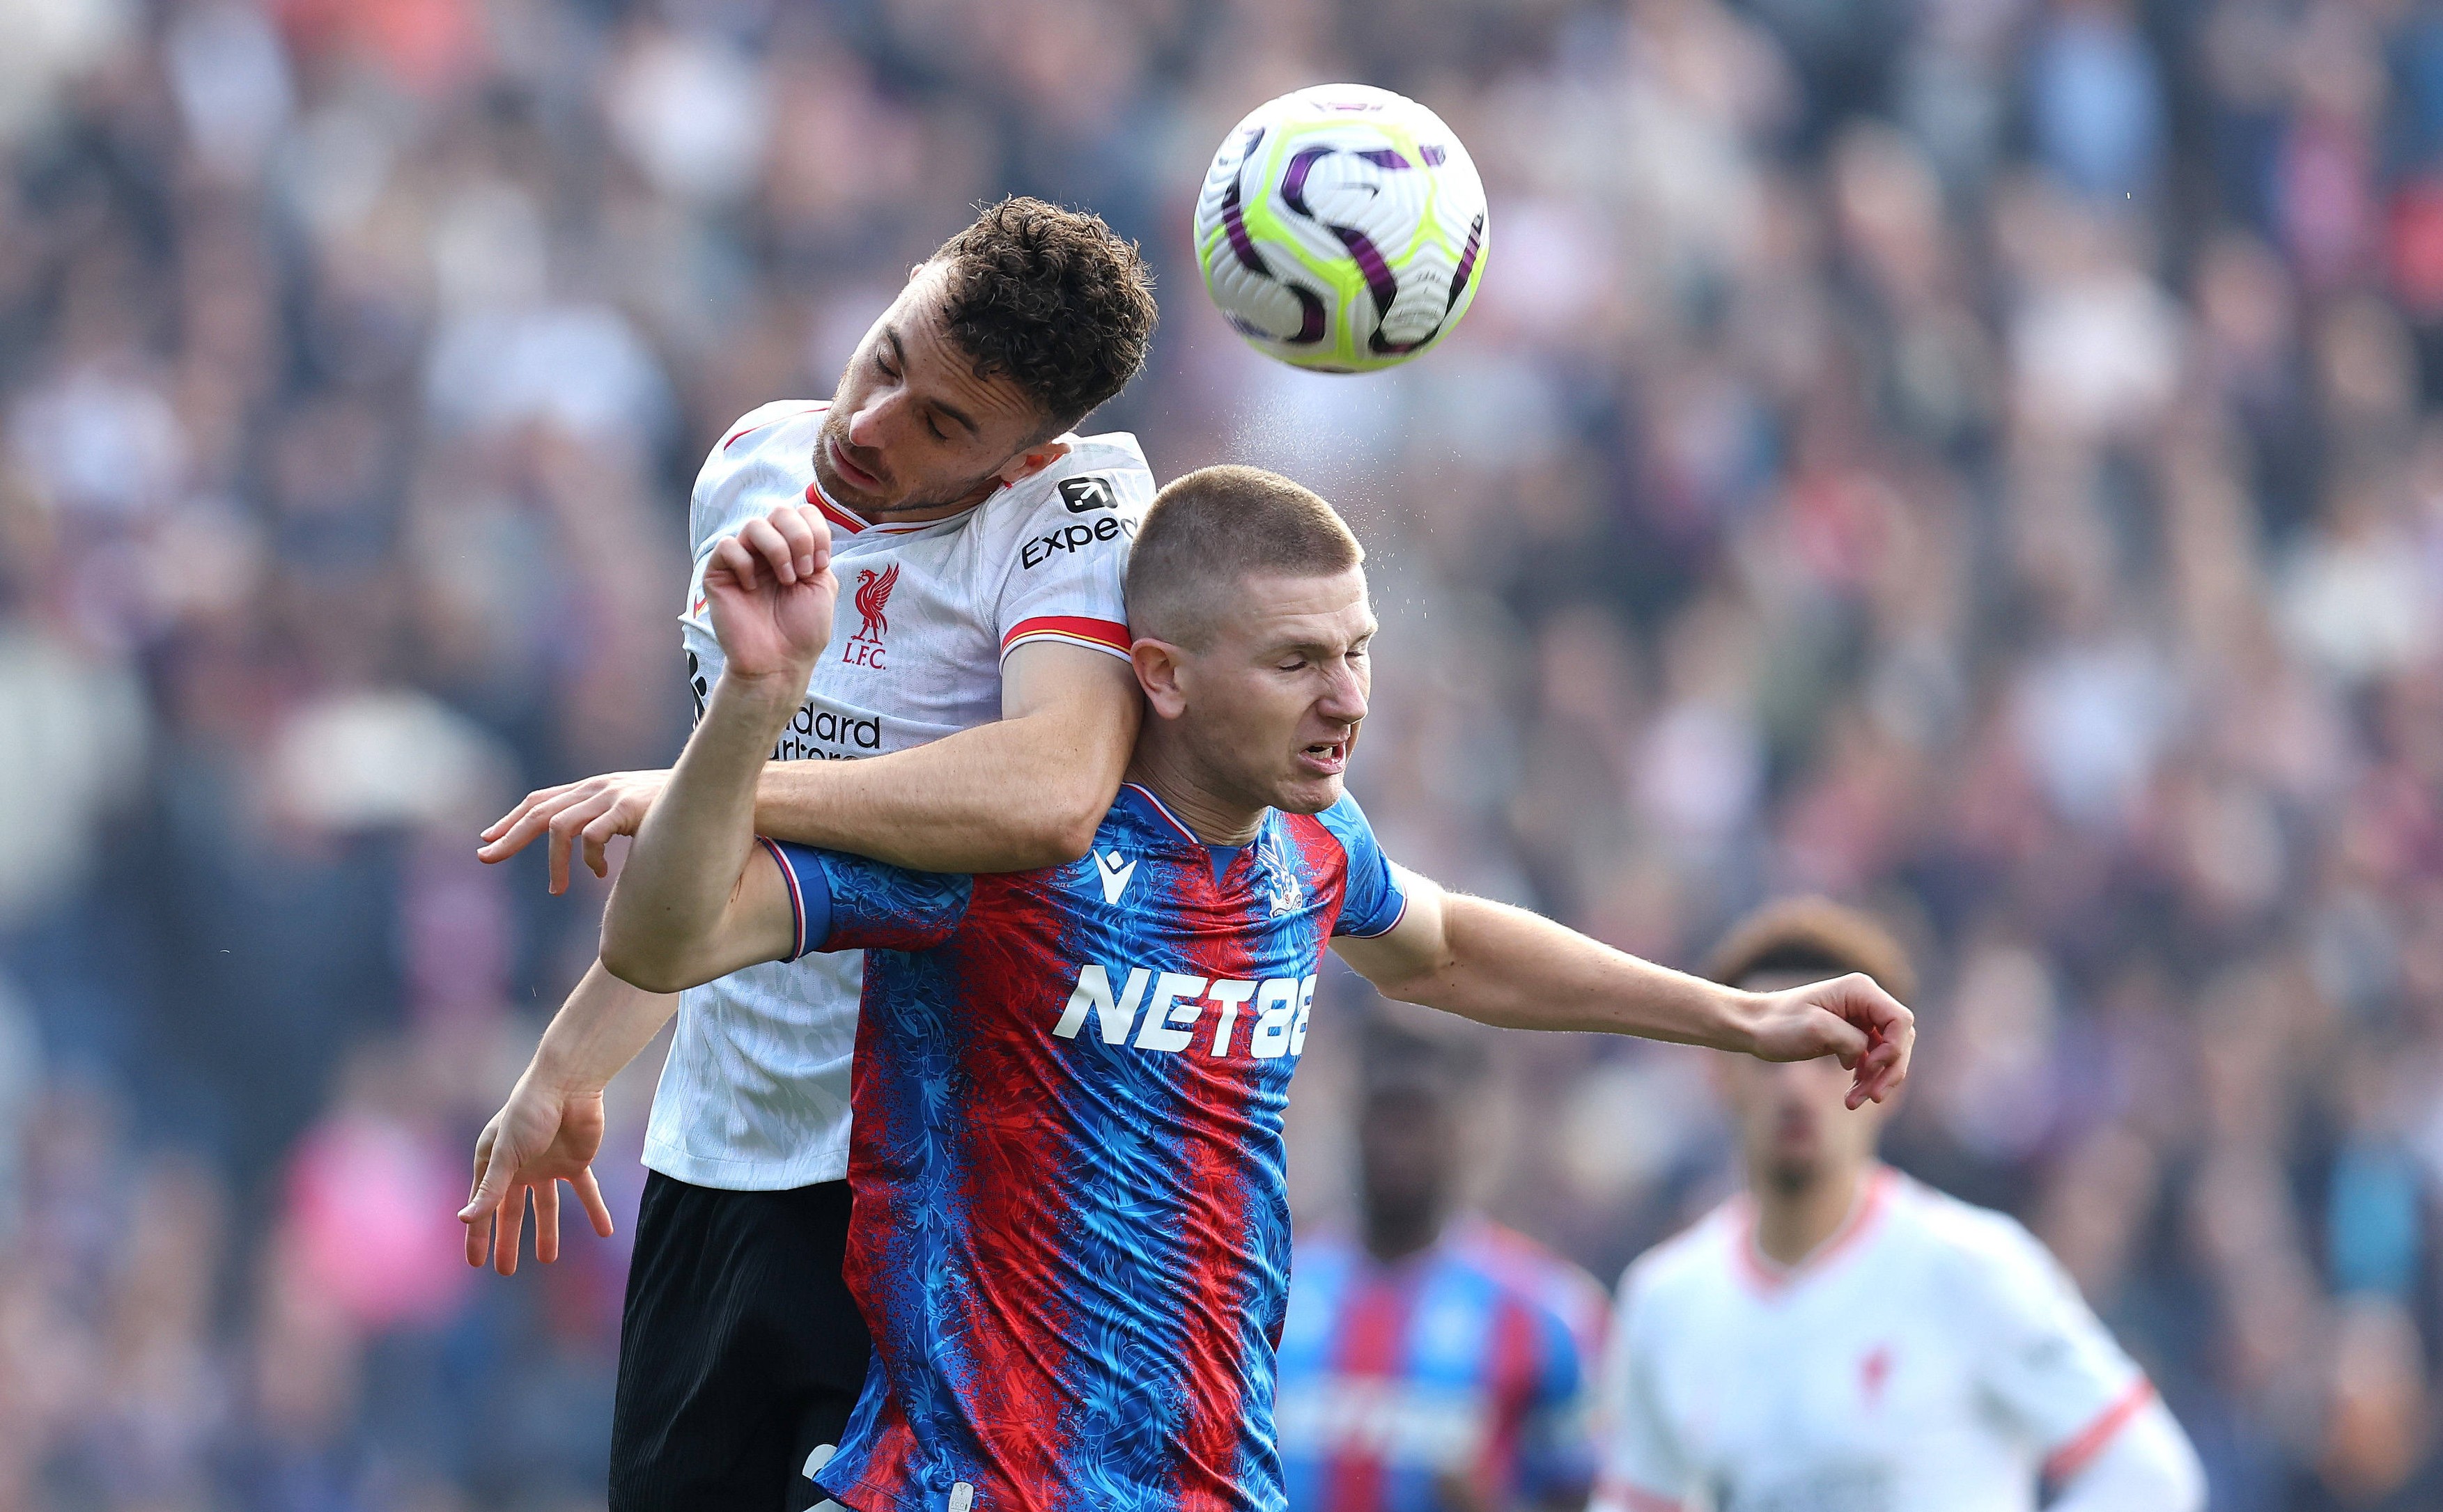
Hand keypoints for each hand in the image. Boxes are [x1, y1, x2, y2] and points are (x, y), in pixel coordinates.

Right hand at [460, 1075, 615, 1275]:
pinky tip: (606, 1232)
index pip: (483, 1205)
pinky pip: (586, 1192)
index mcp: (494, 1162)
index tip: (475, 1263)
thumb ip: (491, 1188)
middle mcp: (520, 1167)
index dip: (479, 1234)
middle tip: (505, 1271)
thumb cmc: (529, 1111)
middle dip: (508, 1240)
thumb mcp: (506, 1152)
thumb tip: (464, 1219)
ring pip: (546, 1206)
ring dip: (547, 1232)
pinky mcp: (577, 1162)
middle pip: (512, 1211)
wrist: (570, 1084)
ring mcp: (548, 1165)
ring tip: (548, 1259)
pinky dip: (596, 1210)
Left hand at [479, 769, 669, 893]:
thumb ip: (608, 821)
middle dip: (508, 836)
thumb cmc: (681, 809)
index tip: (487, 839)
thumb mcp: (635, 812)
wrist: (721, 792)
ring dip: (553, 863)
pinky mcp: (629, 808)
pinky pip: (593, 836)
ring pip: (560, 826)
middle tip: (484, 858)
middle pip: (538, 811)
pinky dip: (590, 859)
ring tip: (557, 891)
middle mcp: (598, 787)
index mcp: (595, 788)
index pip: (541, 800)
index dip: (511, 819)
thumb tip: (588, 849)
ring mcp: (613, 795)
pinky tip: (598, 875)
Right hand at [705, 503, 836, 684]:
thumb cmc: (802, 630)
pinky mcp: (719, 574)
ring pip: (755, 524)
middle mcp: (767, 551)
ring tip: (786, 580)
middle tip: (804, 572)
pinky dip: (745, 563)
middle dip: (800, 538)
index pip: (802, 512)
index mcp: (793, 550)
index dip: (816, 531)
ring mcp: (742, 560)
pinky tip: (752, 588)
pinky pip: (728, 546)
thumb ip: (816, 550)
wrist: (779, 663)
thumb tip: (805, 527)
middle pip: (780, 511)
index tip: (820, 565)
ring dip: (778, 550)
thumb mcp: (823, 585)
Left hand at [1747, 972, 1914, 1108]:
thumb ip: (1852, 1039)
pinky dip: (1866, 1078)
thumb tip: (1868, 1054)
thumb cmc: (1777, 1025)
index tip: (1868, 1068)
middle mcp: (1864, 1000)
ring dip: (1877, 1080)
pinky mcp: (1853, 1035)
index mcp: (1859, 990)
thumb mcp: (1815, 1030)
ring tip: (1853, 1102)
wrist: (1753, 1028)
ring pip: (1888, 1053)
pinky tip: (1851, 1095)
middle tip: (1873, 1098)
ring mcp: (1860, 1018)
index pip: (1900, 1020)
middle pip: (1900, 1039)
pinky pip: (1873, 1059)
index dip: (1893, 1048)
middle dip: (1889, 1071)